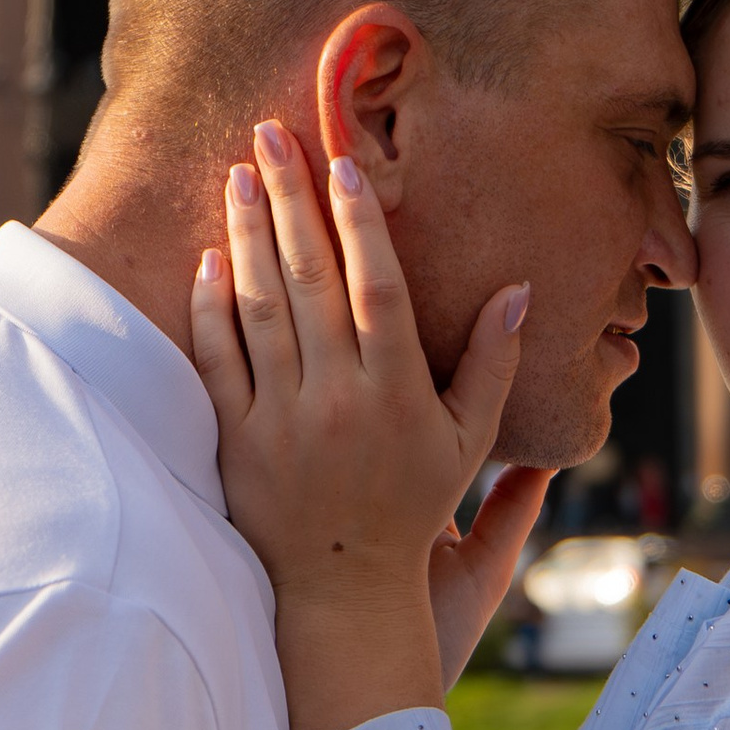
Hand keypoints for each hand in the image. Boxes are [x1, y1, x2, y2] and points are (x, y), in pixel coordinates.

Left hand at [191, 124, 549, 729]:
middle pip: (310, 279)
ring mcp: (282, 421)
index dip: (360, 221)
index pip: (375, 287)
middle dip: (290, 198)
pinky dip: (211, 307)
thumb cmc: (413, 511)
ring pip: (259, 308)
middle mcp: (337, 400)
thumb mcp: (468, 440)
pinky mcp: (236, 442)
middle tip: (271, 133)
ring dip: (247, 235)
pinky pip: (218, 361)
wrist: (342, 596)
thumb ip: (493, 362)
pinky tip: (209, 256)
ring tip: (238, 173)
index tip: (345, 162)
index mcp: (397, 393)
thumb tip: (520, 288)